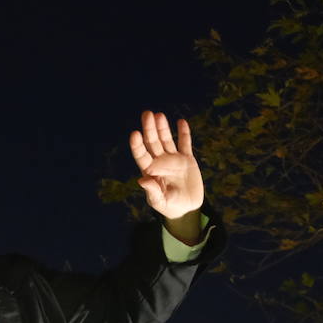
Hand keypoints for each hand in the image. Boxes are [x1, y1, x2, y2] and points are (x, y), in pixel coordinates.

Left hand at [129, 111, 203, 239]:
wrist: (186, 208)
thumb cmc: (169, 206)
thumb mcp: (159, 202)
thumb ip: (152, 192)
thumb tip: (142, 179)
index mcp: (150, 171)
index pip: (141, 155)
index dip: (137, 145)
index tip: (135, 133)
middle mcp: (159, 162)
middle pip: (152, 142)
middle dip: (149, 128)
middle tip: (147, 114)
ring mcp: (173, 159)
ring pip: (166, 140)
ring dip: (163, 127)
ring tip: (159, 115)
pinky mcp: (187, 159)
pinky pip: (185, 143)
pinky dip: (184, 133)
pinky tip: (181, 122)